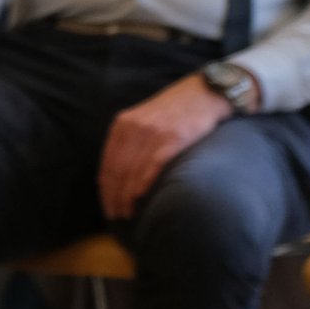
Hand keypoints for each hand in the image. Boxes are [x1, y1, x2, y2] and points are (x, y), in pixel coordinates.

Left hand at [97, 73, 231, 219]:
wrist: (204, 93)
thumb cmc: (174, 111)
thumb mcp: (143, 121)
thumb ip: (129, 142)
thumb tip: (116, 175)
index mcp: (122, 124)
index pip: (107, 163)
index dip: (105, 188)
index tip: (107, 205)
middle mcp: (133, 128)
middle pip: (116, 170)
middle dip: (113, 196)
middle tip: (116, 215)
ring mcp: (153, 132)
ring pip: (132, 170)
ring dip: (127, 196)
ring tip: (128, 213)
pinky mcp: (173, 138)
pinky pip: (153, 164)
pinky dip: (143, 182)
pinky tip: (139, 196)